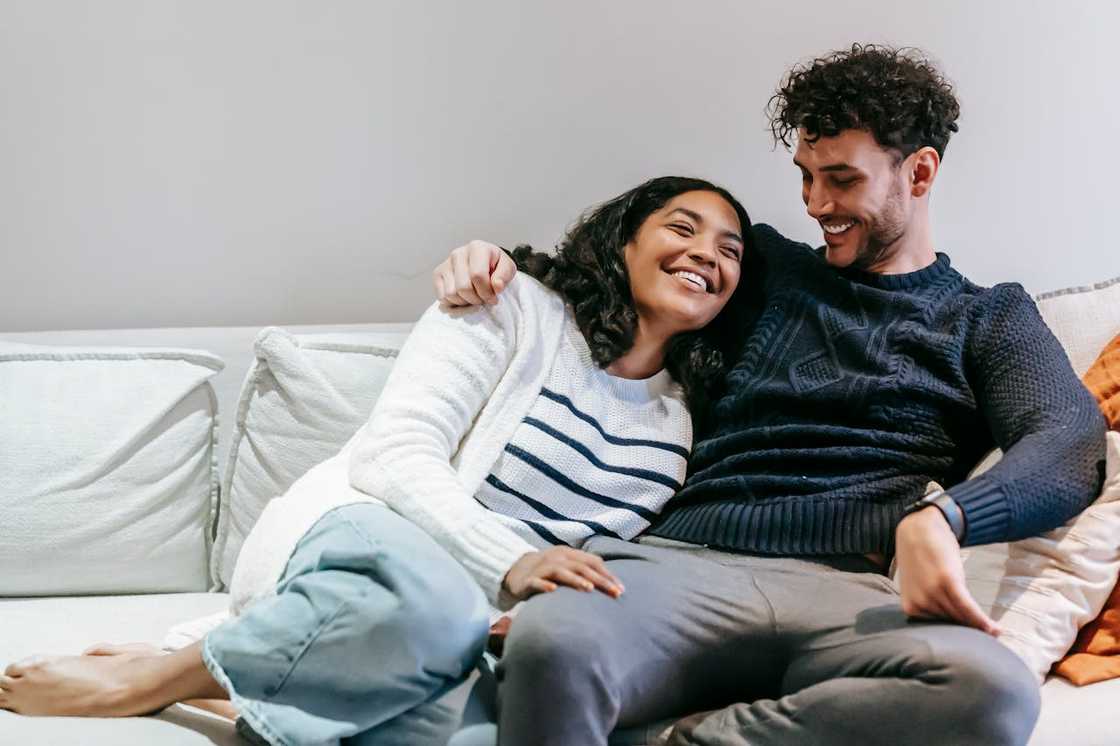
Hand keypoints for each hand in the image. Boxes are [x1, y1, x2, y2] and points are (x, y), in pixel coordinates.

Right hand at [432, 240, 517, 305]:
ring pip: (451, 294)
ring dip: (465, 302)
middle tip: (483, 299)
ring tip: (474, 297)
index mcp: (477, 247)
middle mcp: (458, 253)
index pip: (477, 275)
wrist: (483, 263)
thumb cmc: (495, 266)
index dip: (486, 292)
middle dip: (476, 299)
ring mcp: (446, 263)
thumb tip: (496, 286)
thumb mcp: (507, 268)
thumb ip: (504, 276)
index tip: (493, 298)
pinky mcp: (437, 274)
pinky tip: (464, 297)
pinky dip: (453, 303)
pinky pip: (442, 297)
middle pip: (463, 287)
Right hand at [502, 547, 624, 601]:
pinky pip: (536, 582)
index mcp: (569, 554)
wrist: (515, 570)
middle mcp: (557, 558)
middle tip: (614, 593)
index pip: (592, 562)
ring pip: (560, 572)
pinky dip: (544, 585)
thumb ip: (584, 570)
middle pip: (581, 567)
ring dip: (575, 579)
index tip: (621, 589)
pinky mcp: (528, 581)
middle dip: (599, 580)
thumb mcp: (567, 566)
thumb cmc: (548, 571)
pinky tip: (552, 590)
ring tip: (589, 588)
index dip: (608, 574)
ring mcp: (541, 568)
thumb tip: (611, 583)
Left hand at [894, 506, 1001, 635]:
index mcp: (910, 608)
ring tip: (995, 633)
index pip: (938, 630)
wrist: (920, 529)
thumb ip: (931, 606)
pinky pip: (967, 608)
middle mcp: (919, 603)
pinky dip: (982, 620)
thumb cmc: (922, 559)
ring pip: (962, 618)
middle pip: (951, 625)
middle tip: (987, 642)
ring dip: (980, 628)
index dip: (956, 636)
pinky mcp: (947, 582)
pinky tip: (995, 630)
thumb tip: (953, 625)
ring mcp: (932, 592)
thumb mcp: (920, 587)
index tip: (970, 645)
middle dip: (969, 633)